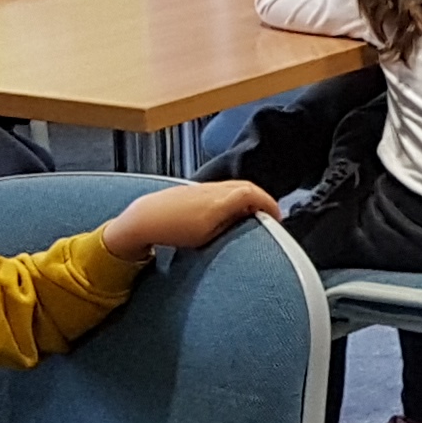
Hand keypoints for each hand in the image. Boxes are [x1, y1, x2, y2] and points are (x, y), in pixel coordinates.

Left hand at [99, 180, 279, 259]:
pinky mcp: (193, 190)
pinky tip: (226, 211)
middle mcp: (216, 188)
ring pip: (234, 187)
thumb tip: (246, 218)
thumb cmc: (175, 230)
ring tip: (249, 215)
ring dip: (246, 198)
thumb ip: (231, 224)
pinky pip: (221, 189)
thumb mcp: (209, 235)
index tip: (276, 218)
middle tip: (267, 216)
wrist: (145, 219)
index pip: (257, 195)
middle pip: (248, 187)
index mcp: (224, 199)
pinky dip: (231, 198)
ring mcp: (203, 187)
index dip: (270, 206)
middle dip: (261, 200)